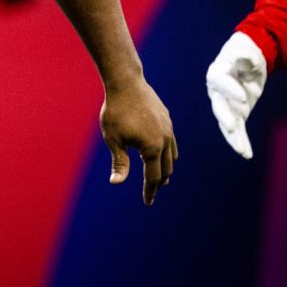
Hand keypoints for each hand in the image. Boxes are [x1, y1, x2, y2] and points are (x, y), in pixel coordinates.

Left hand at [100, 76, 177, 205]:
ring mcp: (168, 129)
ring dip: (166, 168)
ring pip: (172, 156)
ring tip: (159, 177)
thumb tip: (117, 183)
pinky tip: (160, 153)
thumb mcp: (113, 139)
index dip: (150, 191)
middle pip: (166, 169)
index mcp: (152, 148)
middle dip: (159, 183)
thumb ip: (119, 162)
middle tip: (152, 193)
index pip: (153, 177)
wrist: (126, 83)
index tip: (148, 202)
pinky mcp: (167, 120)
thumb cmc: (115, 112)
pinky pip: (172, 142)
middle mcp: (165, 140)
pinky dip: (168, 153)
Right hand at [206, 31, 267, 158]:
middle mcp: (218, 92)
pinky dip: (241, 141)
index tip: (244, 98)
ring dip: (233, 137)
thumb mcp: (246, 50)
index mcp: (217, 73)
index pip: (219, 82)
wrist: (248, 62)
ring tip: (241, 150)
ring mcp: (227, 105)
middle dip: (225, 118)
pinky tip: (247, 154)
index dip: (230, 90)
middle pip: (219, 106)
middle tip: (231, 127)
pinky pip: (238, 130)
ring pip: (227, 123)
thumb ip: (245, 54)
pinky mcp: (237, 114)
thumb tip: (248, 57)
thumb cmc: (245, 54)